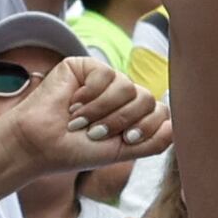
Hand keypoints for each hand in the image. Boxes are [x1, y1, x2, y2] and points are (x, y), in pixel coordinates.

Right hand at [0, 54, 164, 181]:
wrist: (40, 145)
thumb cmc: (76, 151)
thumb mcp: (122, 152)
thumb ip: (154, 142)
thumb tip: (177, 125)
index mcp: (131, 114)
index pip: (159, 111)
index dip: (146, 126)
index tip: (125, 140)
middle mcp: (120, 95)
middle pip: (146, 98)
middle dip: (122, 120)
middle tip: (96, 132)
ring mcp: (103, 79)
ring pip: (127, 87)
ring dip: (103, 111)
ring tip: (80, 121)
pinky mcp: (84, 66)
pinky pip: (106, 75)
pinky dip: (91, 96)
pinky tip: (73, 104)